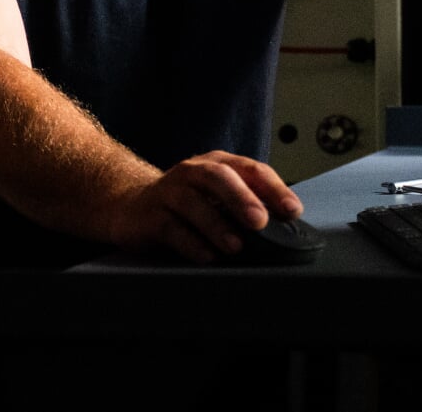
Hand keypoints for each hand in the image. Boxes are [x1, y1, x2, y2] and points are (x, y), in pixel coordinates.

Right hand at [107, 151, 301, 262]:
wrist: (130, 205)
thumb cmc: (185, 203)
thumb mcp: (217, 197)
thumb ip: (247, 205)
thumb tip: (284, 228)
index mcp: (217, 164)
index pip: (251, 170)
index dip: (274, 189)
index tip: (292, 211)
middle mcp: (192, 172)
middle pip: (218, 177)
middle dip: (241, 198)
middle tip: (260, 221)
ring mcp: (169, 193)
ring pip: (193, 202)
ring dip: (216, 224)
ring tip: (235, 245)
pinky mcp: (150, 217)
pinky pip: (171, 228)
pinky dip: (191, 243)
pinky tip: (207, 256)